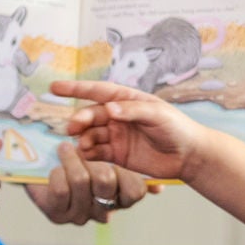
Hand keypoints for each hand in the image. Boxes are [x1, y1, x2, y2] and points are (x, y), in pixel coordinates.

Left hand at [24, 140, 157, 226]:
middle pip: (106, 180)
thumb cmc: (74, 162)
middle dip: (92, 159)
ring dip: (71, 159)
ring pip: (81, 180)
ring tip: (65, 149)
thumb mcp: (102, 159)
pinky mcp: (57, 213)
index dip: (125, 173)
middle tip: (83, 150)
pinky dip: (57, 170)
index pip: (135, 192)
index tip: (113, 160)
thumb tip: (160, 189)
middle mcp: (101, 211)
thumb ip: (127, 169)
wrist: (37, 169)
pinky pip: (61, 186)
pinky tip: (54, 168)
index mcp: (118, 199)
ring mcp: (79, 215)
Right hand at [52, 79, 206, 182]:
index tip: (55, 88)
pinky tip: (85, 156)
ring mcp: (116, 136)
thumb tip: (108, 108)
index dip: (76, 89)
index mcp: (126, 100)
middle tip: (73, 127)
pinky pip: (97, 153)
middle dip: (80, 119)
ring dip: (83, 138)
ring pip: (91, 134)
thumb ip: (132, 110)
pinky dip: (88, 154)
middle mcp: (117, 116)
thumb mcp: (157, 114)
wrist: (189, 156)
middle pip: (91, 115)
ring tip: (81, 145)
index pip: (97, 91)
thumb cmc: (177, 128)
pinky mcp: (117, 155)